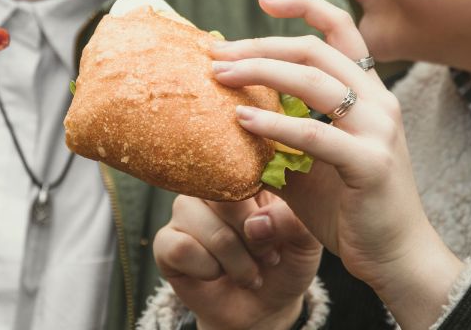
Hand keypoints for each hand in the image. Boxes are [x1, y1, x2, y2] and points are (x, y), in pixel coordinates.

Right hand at [153, 191, 321, 329]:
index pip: (240, 163)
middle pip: (218, 192)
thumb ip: (294, 222)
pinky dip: (207, 268)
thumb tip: (260, 220)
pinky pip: (180, 247)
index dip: (256, 195)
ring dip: (232, 259)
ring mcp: (184, 212)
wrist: (263, 307)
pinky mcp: (165, 242)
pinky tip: (217, 274)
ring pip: (198, 221)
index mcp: (245, 175)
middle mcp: (210, 187)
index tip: (272, 225)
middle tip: (267, 256)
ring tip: (248, 272)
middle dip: (248, 234)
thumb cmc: (285, 264)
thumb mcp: (305, 243)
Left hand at [211, 0, 463, 329]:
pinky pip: (316, 133)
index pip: (343, 29)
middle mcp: (378, 102)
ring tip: (220, 77)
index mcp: (368, 93)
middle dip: (261, 45)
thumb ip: (280, 132)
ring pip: (316, 81)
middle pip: (315, 51)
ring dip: (261, 72)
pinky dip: (276, 123)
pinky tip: (243, 119)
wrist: (395, 257)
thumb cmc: (349, 208)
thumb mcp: (308, 161)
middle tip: (217, 54)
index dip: (305, 5)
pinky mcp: (370, 163)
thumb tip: (229, 112)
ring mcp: (378, 130)